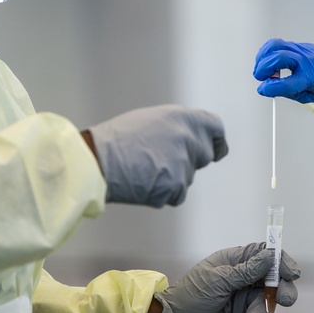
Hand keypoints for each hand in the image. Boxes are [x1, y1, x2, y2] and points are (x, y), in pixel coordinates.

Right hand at [88, 104, 227, 207]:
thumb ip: (179, 127)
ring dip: (172, 177)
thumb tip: (195, 138)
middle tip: (164, 161)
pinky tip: (144, 182)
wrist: (97, 161)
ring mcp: (184, 164)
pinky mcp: (175, 187)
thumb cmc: (118, 139)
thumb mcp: (153, 119)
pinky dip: (163, 193)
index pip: (216, 128)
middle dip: (191, 160)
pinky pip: (177, 194)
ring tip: (144, 168)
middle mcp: (189, 139)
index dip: (216, 140)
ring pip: (188, 177)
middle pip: (205, 155)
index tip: (216, 149)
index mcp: (184, 118)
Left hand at [154, 242, 299, 312]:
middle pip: (275, 279)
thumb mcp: (218, 280)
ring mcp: (244, 298)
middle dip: (283, 290)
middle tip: (284, 300)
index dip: (281, 261)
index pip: (265, 254)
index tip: (292, 273)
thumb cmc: (191, 295)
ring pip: (268, 303)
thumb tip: (270, 256)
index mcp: (235, 261)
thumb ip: (246, 271)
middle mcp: (243, 278)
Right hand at [253, 38, 313, 103]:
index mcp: (311, 77)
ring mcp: (299, 49)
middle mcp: (305, 60)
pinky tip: (266, 61)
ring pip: (275, 45)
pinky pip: (276, 44)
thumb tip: (268, 88)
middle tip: (260, 78)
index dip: (270, 88)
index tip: (263, 90)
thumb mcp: (310, 96)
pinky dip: (267, 52)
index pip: (287, 82)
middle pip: (279, 58)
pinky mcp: (295, 44)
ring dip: (262, 57)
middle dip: (263, 68)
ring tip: (261, 69)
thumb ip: (289, 92)